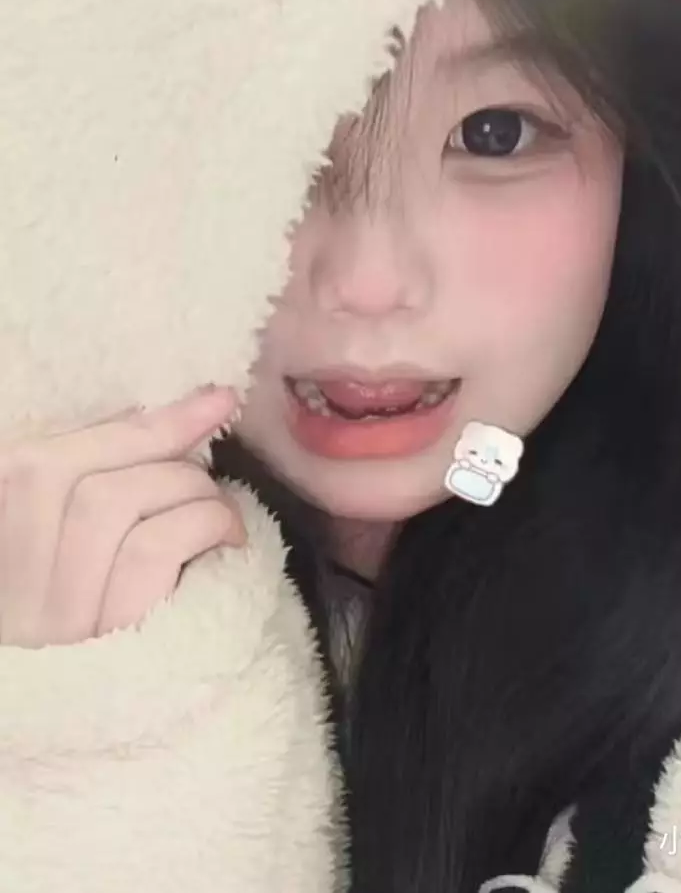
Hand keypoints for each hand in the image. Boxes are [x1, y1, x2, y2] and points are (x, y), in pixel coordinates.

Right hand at [0, 386, 245, 647]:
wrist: (99, 711)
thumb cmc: (102, 608)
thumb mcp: (77, 544)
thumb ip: (97, 484)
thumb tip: (163, 421)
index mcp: (0, 533)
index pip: (43, 462)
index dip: (137, 424)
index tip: (212, 398)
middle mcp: (6, 578)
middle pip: (74, 476)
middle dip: (163, 453)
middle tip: (207, 471)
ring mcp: (48, 613)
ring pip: (112, 502)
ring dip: (188, 491)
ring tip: (217, 511)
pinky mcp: (103, 640)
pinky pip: (152, 549)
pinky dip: (204, 524)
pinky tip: (229, 539)